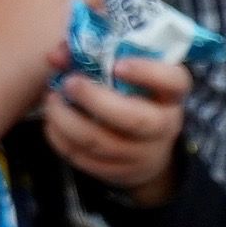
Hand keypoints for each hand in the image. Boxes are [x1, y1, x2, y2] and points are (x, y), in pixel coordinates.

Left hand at [39, 55, 185, 203]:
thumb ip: (89, 54)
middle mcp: (163, 126)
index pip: (173, 81)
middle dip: (94, 99)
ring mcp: (143, 154)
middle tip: (68, 83)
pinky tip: (54, 123)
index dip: (147, 72)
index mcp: (169, 94)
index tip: (117, 65)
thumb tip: (56, 57)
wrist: (146, 147)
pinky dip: (60, 139)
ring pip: (100, 142)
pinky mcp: (120, 172)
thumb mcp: (122, 70)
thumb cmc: (130, 96)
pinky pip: (84, 158)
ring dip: (66, 119)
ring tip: (52, 101)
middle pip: (134, 119)